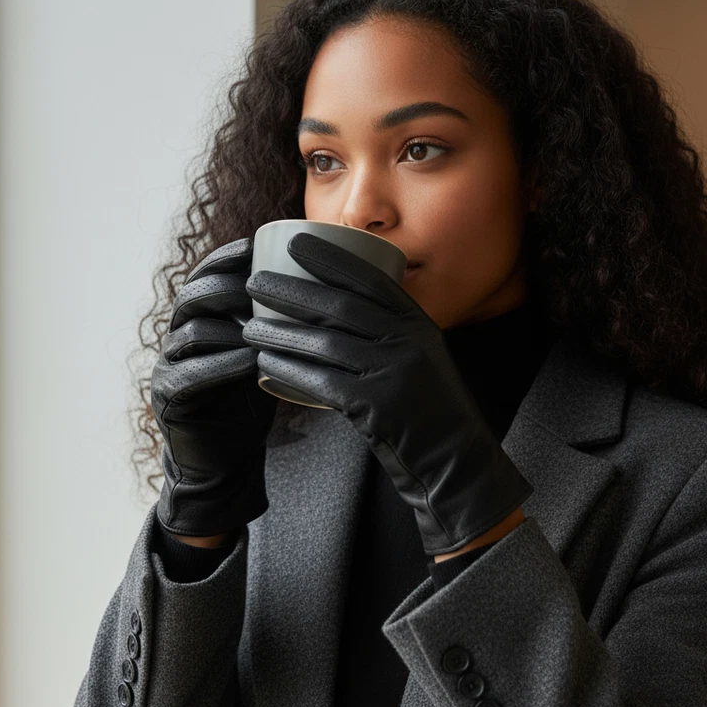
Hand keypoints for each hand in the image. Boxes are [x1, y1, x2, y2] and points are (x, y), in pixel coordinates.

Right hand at [151, 236, 281, 536]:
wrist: (227, 456)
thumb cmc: (251, 397)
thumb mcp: (266, 351)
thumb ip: (276, 318)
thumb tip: (328, 277)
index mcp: (200, 318)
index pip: (206, 275)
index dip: (226, 258)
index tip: (256, 244)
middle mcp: (178, 335)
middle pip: (193, 296)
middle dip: (225, 284)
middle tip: (258, 281)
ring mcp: (168, 365)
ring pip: (192, 332)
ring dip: (229, 325)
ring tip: (262, 322)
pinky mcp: (169, 397)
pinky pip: (190, 374)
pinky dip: (222, 365)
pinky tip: (251, 362)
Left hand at [242, 231, 532, 554]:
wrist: (457, 463)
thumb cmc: (430, 411)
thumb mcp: (420, 360)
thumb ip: (389, 335)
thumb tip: (334, 311)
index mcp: (419, 324)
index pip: (371, 279)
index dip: (330, 259)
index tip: (294, 243)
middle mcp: (410, 342)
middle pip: (341, 306)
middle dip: (292, 290)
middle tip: (254, 282)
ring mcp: (395, 373)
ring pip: (326, 343)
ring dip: (281, 332)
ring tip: (249, 326)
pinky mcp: (378, 407)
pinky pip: (323, 383)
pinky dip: (291, 371)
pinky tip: (265, 365)